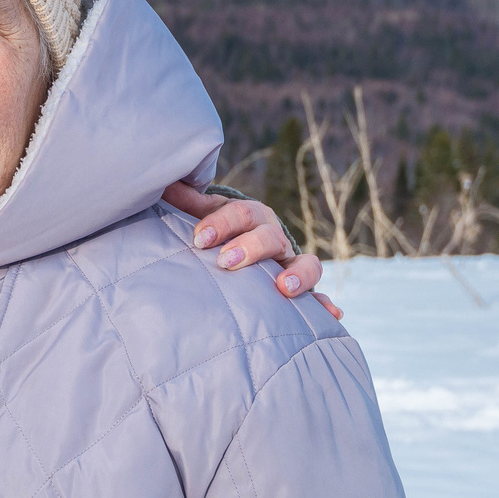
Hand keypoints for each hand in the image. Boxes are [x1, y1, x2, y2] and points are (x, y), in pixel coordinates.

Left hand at [161, 183, 343, 319]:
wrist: (243, 242)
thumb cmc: (219, 231)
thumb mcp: (205, 215)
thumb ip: (188, 203)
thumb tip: (165, 184)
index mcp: (251, 216)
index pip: (240, 213)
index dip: (221, 224)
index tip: (199, 239)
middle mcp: (275, 236)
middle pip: (270, 237)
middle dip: (250, 248)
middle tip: (227, 262)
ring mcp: (291, 262)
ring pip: (306, 262)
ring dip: (299, 274)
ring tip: (284, 288)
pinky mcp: (301, 287)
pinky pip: (318, 295)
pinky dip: (325, 303)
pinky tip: (333, 313)